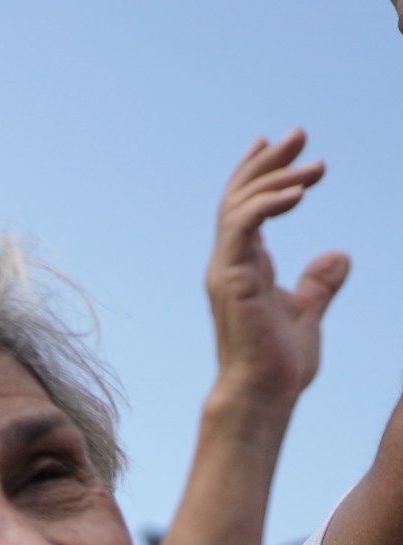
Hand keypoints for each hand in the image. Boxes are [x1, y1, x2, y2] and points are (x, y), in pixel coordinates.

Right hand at [207, 128, 347, 405]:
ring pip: (240, 205)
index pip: (244, 208)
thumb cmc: (279, 363)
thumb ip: (319, 283)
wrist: (263, 392)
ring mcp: (225, 270)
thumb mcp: (308, 311)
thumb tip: (338, 256)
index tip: (280, 145)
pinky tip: (299, 193)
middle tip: (298, 134)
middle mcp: (228, 263)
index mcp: (242, 267)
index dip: (259, 173)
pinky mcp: (231, 278)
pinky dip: (268, 204)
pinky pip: (242, 227)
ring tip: (316, 167)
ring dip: (276, 178)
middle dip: (267, 162)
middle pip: (239, 197)